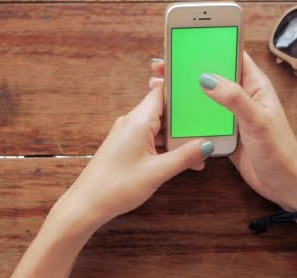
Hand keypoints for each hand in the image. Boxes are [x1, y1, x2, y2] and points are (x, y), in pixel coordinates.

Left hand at [57, 85, 213, 228]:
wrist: (87, 205)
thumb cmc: (117, 186)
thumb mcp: (158, 171)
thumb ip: (185, 156)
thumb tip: (208, 144)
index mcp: (138, 120)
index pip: (162, 91)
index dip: (182, 90)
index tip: (203, 93)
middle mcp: (132, 122)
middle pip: (164, 109)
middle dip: (186, 119)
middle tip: (209, 126)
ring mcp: (128, 134)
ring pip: (159, 126)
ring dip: (177, 137)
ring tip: (200, 149)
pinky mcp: (126, 146)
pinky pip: (151, 138)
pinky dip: (166, 146)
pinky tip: (182, 159)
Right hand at [151, 52, 296, 210]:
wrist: (284, 185)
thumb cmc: (280, 152)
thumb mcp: (257, 121)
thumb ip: (234, 98)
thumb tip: (207, 78)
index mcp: (255, 86)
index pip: (232, 55)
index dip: (211, 44)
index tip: (188, 39)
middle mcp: (242, 97)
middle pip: (212, 75)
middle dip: (188, 68)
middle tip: (164, 64)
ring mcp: (232, 115)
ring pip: (204, 97)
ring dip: (185, 92)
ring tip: (162, 87)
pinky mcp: (224, 132)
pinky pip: (203, 118)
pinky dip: (188, 115)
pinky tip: (173, 115)